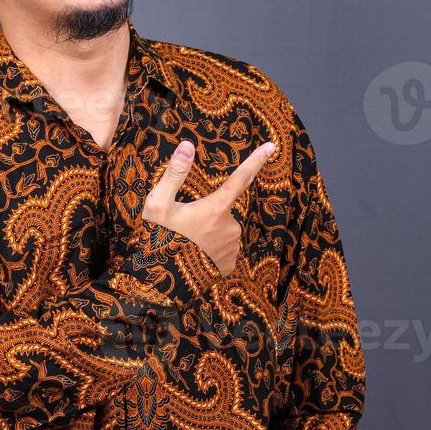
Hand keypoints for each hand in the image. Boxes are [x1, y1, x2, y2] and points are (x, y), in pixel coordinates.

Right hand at [141, 139, 274, 275]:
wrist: (159, 284)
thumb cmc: (158, 240)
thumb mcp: (158, 204)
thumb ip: (175, 173)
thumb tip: (187, 145)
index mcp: (215, 208)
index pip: (240, 178)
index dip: (256, 161)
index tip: (271, 146)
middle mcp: (230, 226)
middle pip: (223, 209)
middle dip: (207, 212)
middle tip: (183, 226)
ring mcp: (232, 247)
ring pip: (224, 229)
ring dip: (209, 231)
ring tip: (187, 243)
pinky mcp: (229, 264)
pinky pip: (223, 248)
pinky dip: (212, 248)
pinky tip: (196, 254)